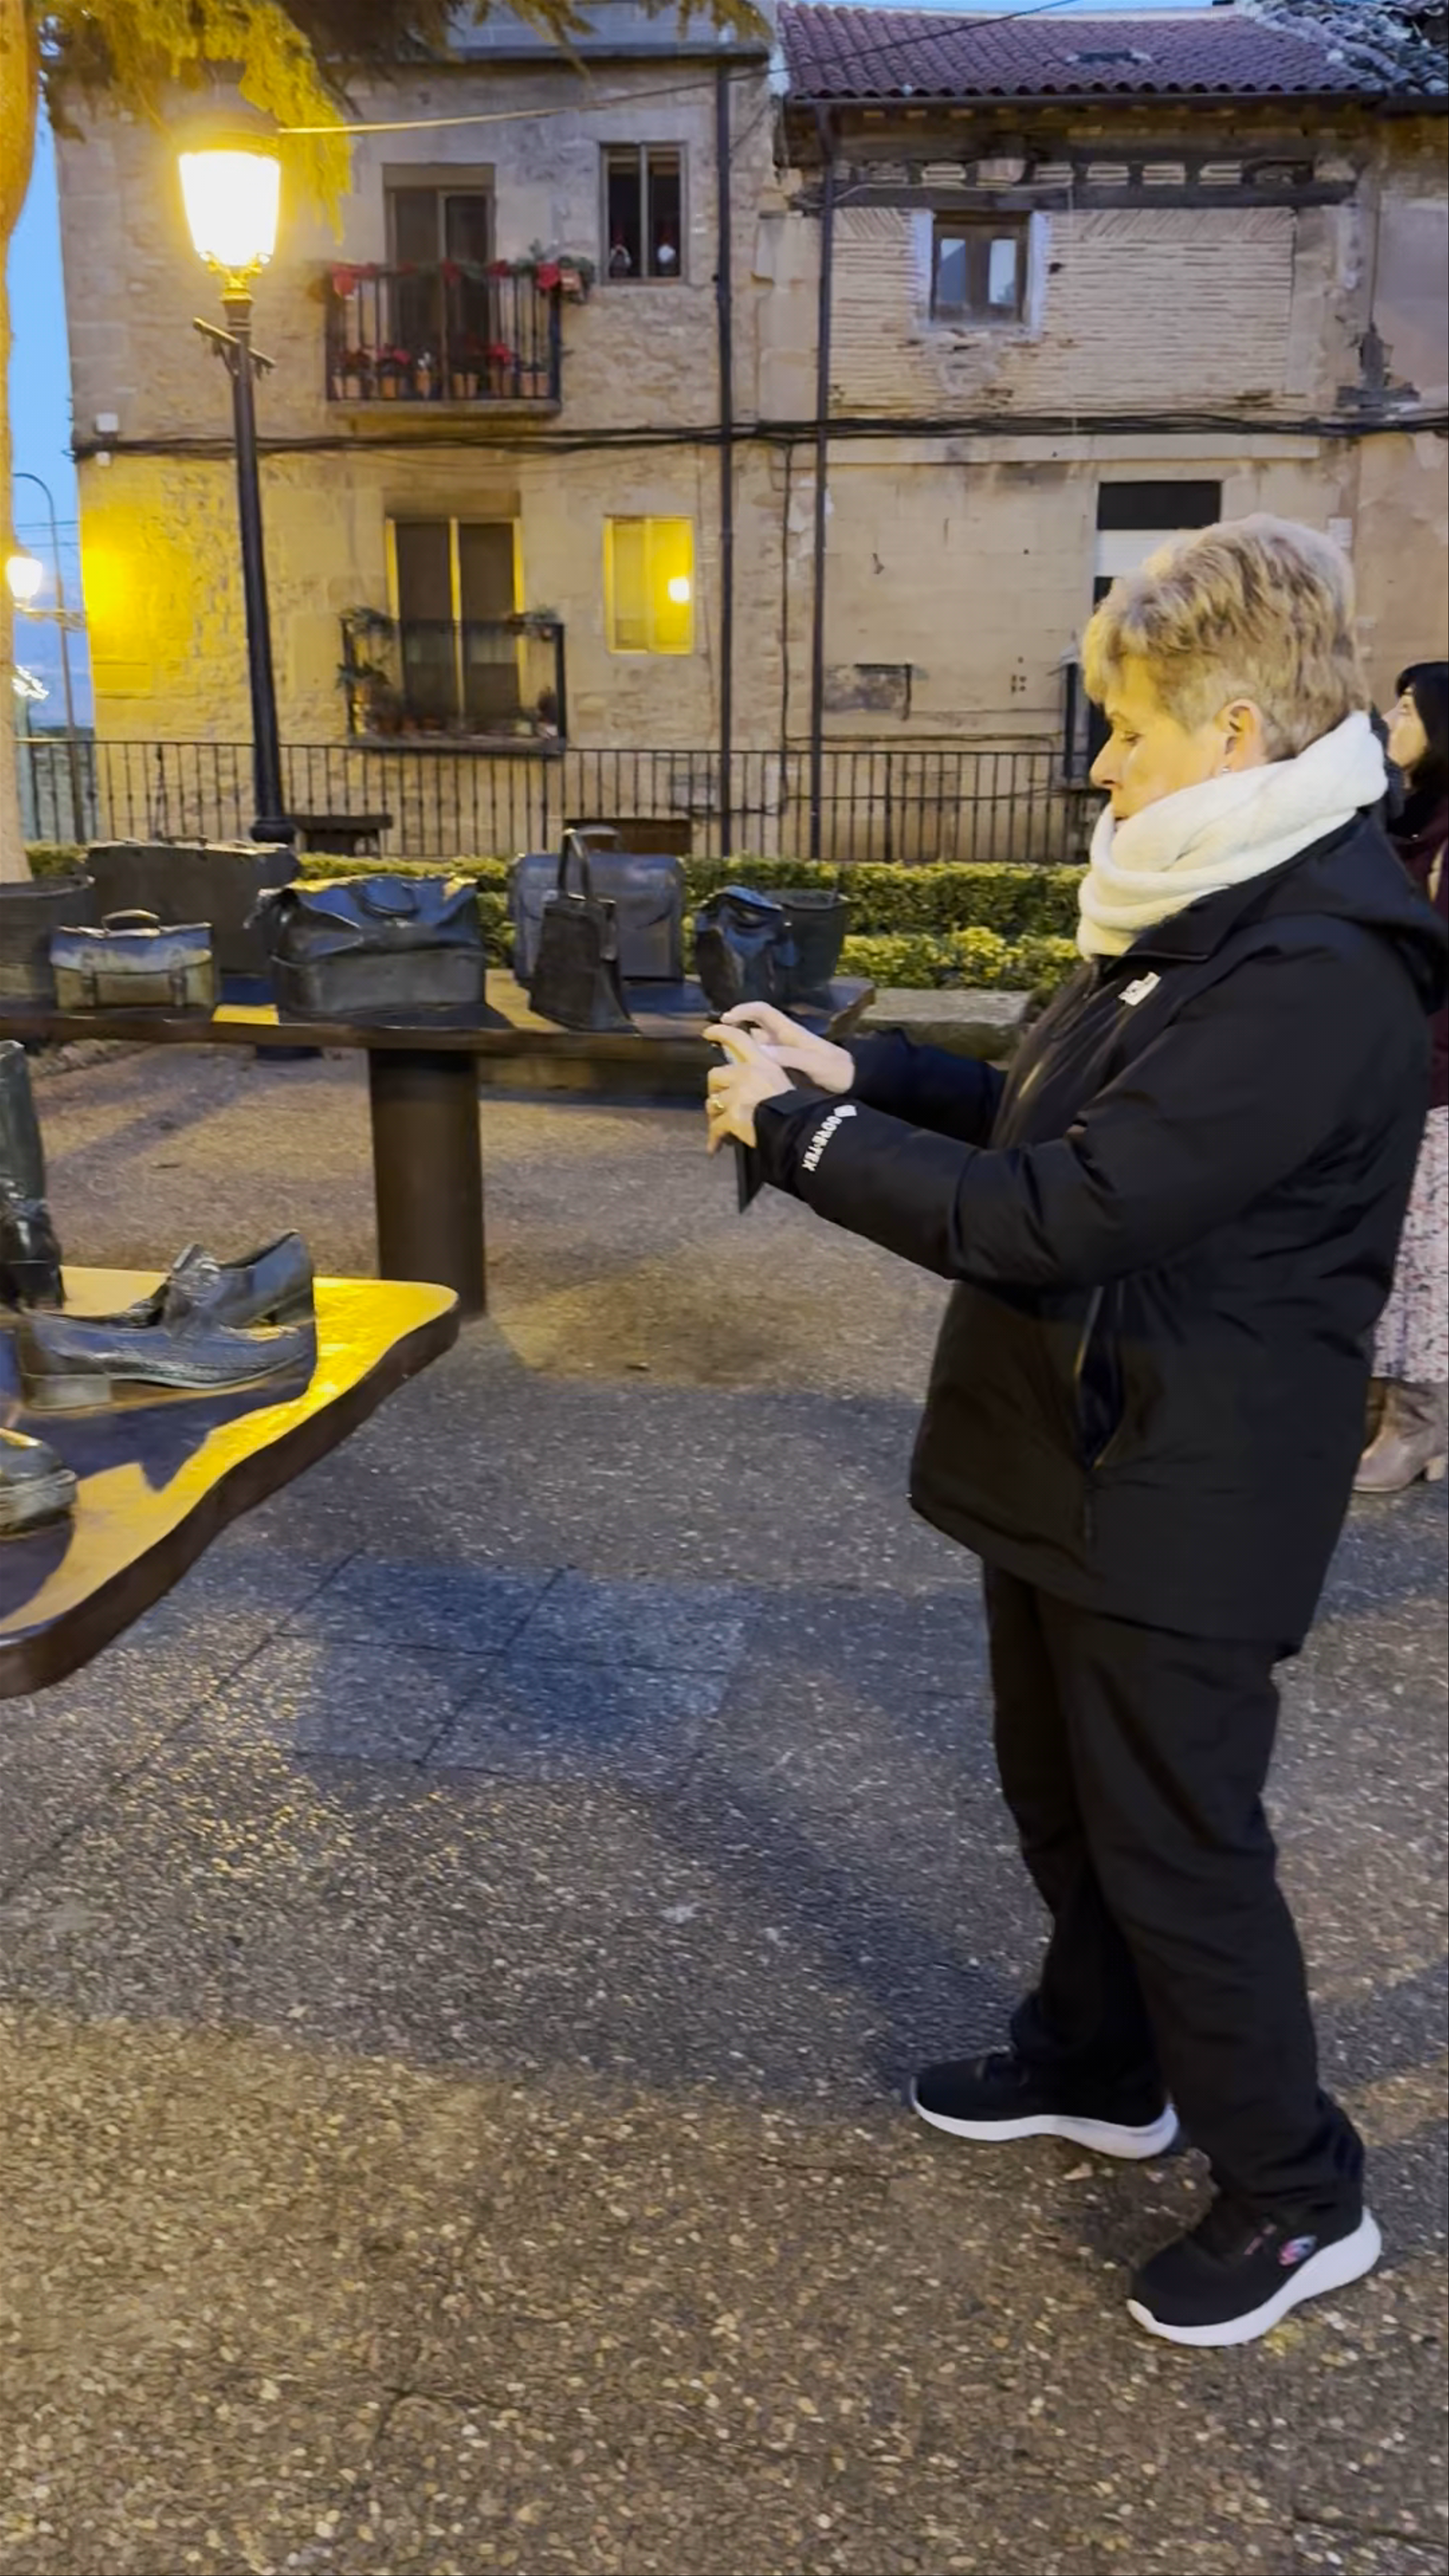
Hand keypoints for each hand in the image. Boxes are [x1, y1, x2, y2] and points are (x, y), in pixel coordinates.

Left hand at [704, 1024, 794, 1152]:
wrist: (797, 1128)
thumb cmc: (797, 1106)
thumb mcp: (784, 1080)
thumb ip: (765, 1075)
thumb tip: (751, 1078)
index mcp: (762, 1062)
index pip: (738, 1039)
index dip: (721, 1032)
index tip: (707, 1032)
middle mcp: (746, 1074)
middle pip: (715, 1075)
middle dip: (716, 1089)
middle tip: (721, 1102)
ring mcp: (737, 1094)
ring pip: (712, 1102)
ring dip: (714, 1115)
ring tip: (720, 1127)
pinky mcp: (731, 1115)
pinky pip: (716, 1127)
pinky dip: (714, 1138)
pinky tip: (714, 1148)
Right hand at [718, 1003, 854, 1096]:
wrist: (857, 1084)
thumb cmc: (838, 1072)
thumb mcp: (816, 1064)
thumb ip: (789, 1057)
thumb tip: (759, 1050)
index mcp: (791, 1033)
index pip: (763, 1012)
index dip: (743, 1010)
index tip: (725, 1019)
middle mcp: (785, 1041)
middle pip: (754, 1029)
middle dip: (735, 1032)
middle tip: (716, 1046)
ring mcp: (786, 1055)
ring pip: (757, 1048)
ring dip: (741, 1053)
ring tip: (725, 1068)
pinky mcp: (788, 1069)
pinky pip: (764, 1063)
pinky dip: (752, 1066)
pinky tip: (743, 1080)